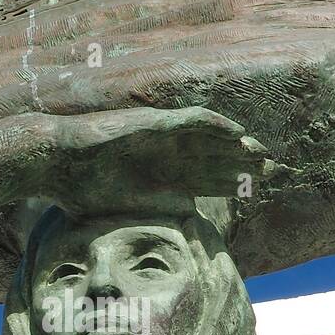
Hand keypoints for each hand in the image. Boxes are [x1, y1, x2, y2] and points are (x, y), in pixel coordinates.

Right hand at [42, 106, 285, 215]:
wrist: (59, 164)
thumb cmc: (83, 192)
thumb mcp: (130, 209)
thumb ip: (162, 209)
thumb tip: (192, 214)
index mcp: (163, 179)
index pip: (207, 181)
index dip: (233, 185)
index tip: (258, 193)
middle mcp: (168, 156)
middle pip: (215, 159)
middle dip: (243, 165)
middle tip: (274, 170)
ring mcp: (162, 138)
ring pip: (209, 138)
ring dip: (236, 145)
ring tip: (262, 152)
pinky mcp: (154, 123)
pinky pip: (192, 120)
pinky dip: (216, 125)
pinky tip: (237, 132)